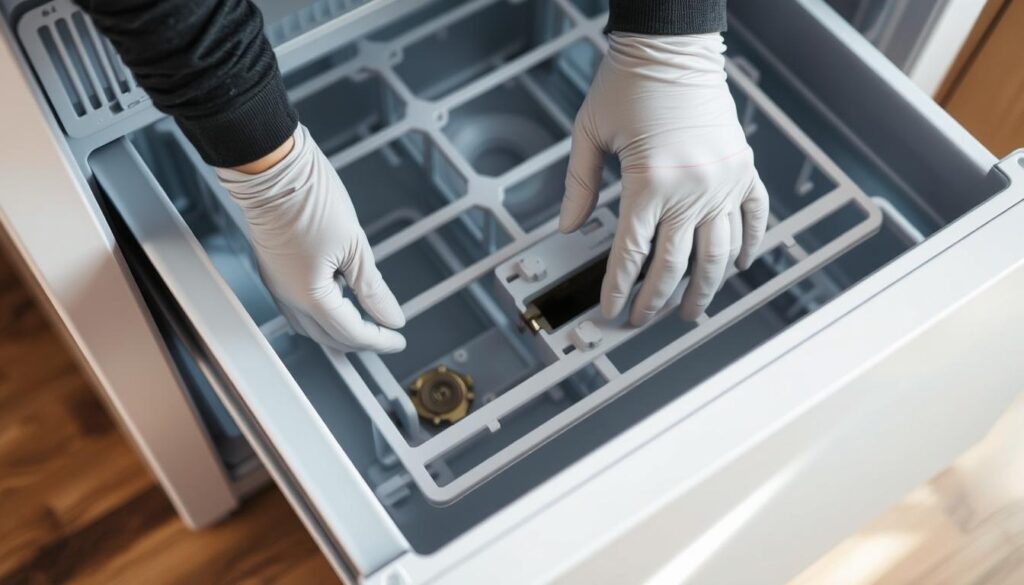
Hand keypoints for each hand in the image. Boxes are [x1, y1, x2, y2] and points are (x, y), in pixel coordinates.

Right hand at [216, 124, 405, 352]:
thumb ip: (372, 288)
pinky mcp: (274, 269)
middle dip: (359, 339)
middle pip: (329, 336)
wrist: (272, 167)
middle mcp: (289, 296)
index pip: (350, 332)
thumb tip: (389, 316)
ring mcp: (278, 283)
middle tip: (385, 334)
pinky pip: (298, 305)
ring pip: (310, 325)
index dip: (378, 340)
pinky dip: (322, 311)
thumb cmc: (308, 197)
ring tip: (364, 319)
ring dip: (338, 329)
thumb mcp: (354, 245)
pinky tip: (338, 297)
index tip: (397, 338)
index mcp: (310, 295)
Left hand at [560, 33, 768, 324]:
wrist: (673, 46)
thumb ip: (577, 184)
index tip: (611, 311)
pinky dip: (748, 244)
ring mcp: (723, 181)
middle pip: (675, 264)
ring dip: (705, 288)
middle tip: (644, 320)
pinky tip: (738, 266)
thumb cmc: (628, 83)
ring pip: (718, 252)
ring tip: (693, 312)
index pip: (631, 254)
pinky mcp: (742, 168)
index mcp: (649, 182)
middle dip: (656, 300)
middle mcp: (692, 188)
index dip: (619, 289)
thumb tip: (568, 227)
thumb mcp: (589, 133)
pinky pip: (754, 216)